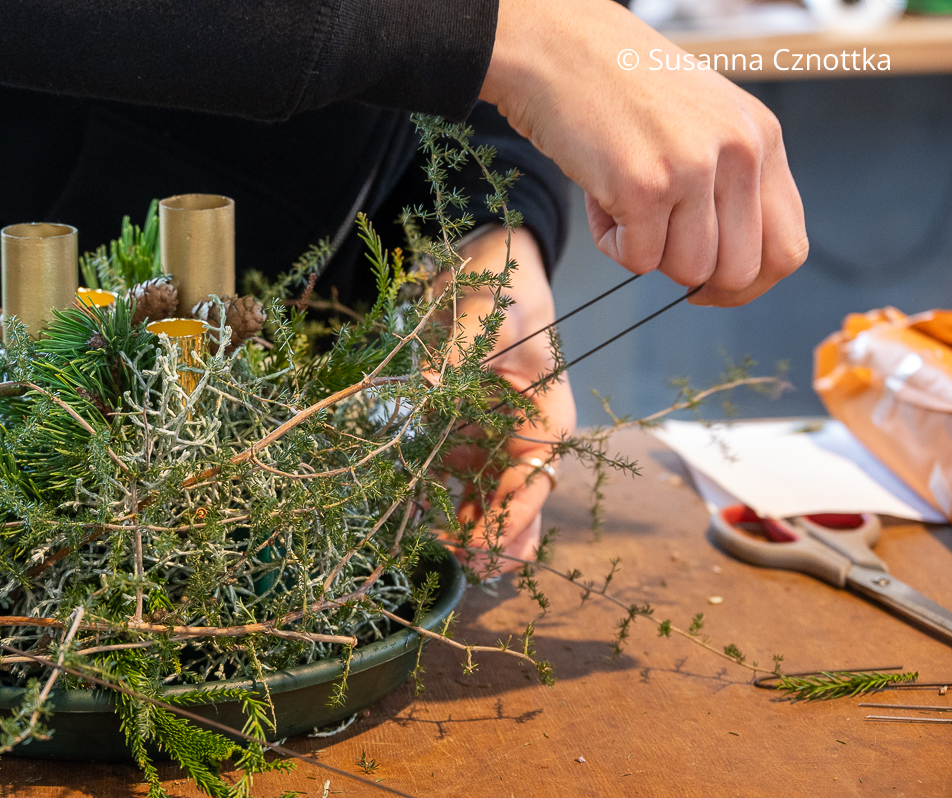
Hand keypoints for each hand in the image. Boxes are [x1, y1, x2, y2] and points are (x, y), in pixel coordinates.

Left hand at [439, 227, 575, 574]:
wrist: (483, 260)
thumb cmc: (502, 283)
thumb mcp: (485, 313)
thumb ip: (455, 352)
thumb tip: (422, 390)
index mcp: (545, 417)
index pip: (534, 482)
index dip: (510, 518)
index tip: (479, 543)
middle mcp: (522, 437)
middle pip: (515, 506)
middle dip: (491, 539)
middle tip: (459, 560)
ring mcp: (491, 439)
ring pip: (484, 503)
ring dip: (462, 528)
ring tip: (431, 546)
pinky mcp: (461, 434)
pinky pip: (452, 479)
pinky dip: (436, 500)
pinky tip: (411, 513)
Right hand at [481, 0, 808, 306]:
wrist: (558, 48)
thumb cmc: (618, 87)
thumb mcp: (702, 124)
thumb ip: (728, 183)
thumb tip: (726, 268)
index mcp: (762, 138)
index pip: (787, 248)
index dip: (749, 284)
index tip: (713, 288)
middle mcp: (740, 152)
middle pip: (740, 271)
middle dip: (696, 279)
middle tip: (658, 252)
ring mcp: (694, 169)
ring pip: (688, 271)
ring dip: (647, 253)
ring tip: (623, 204)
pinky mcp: (644, 186)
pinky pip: (637, 260)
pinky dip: (611, 244)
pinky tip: (600, 197)